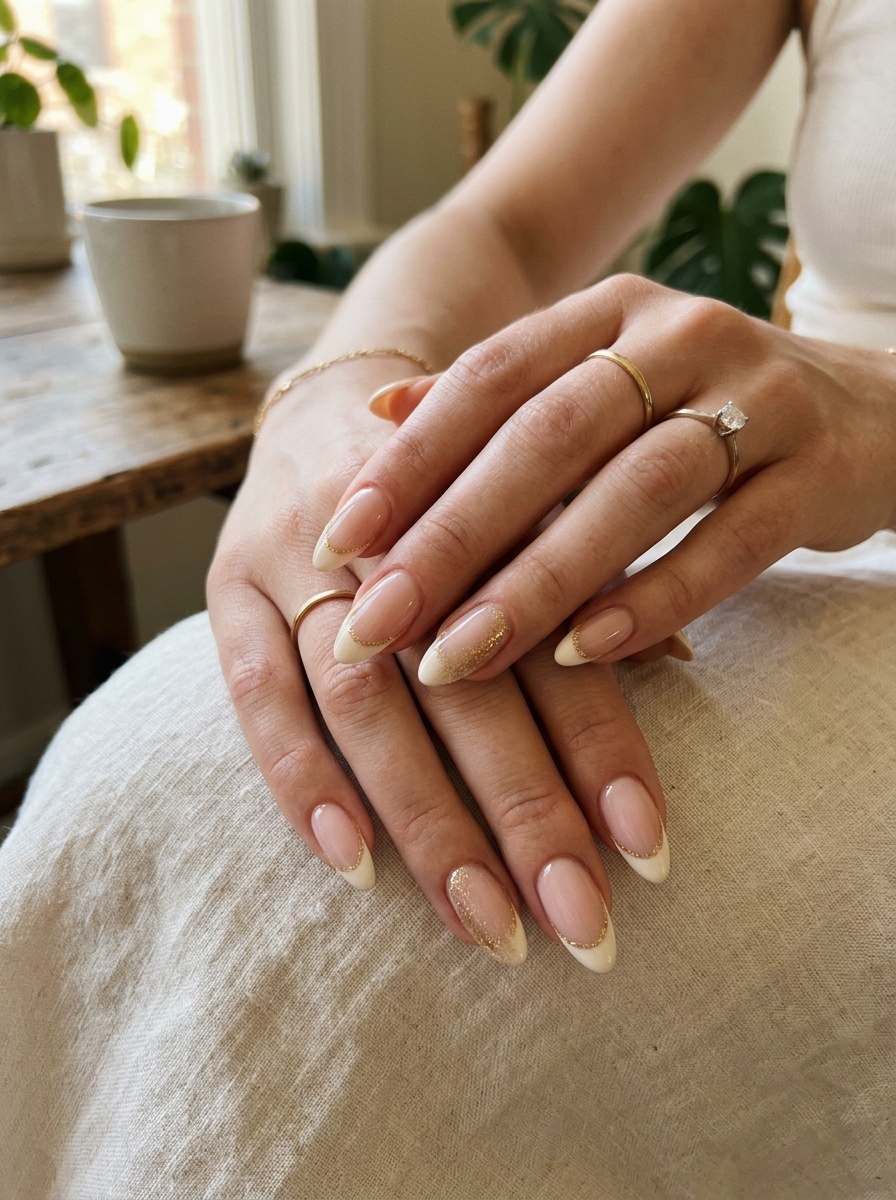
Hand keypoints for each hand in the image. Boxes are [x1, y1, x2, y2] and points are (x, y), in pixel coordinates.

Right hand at [207, 366, 669, 972]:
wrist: (326, 404)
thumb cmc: (457, 479)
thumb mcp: (529, 500)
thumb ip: (588, 575)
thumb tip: (679, 663)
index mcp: (489, 504)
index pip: (552, 641)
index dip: (600, 747)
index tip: (647, 853)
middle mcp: (393, 535)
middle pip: (463, 687)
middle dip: (526, 814)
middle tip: (582, 927)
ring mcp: (297, 560)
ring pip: (363, 704)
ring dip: (425, 822)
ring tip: (487, 926)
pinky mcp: (227, 590)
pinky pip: (255, 696)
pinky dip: (301, 782)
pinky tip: (353, 865)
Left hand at [311, 276, 895, 682]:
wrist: (867, 413)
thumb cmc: (701, 413)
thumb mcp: (600, 385)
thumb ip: (496, 400)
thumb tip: (374, 419)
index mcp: (608, 311)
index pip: (488, 377)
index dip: (407, 461)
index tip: (336, 541)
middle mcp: (679, 336)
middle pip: (549, 435)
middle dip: (452, 536)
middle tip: (376, 624)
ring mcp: (757, 395)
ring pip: (634, 489)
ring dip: (539, 581)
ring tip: (459, 658)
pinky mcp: (816, 467)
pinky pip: (729, 540)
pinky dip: (655, 598)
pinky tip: (586, 653)